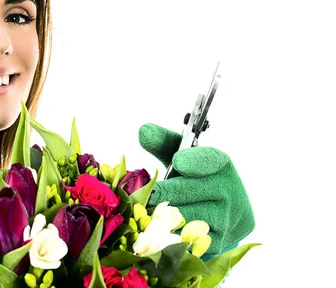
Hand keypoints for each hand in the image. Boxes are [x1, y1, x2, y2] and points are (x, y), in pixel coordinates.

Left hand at [138, 123, 254, 254]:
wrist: (221, 215)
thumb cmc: (194, 180)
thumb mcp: (180, 158)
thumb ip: (163, 143)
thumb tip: (144, 131)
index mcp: (219, 164)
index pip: (210, 159)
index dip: (194, 161)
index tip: (177, 162)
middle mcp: (228, 190)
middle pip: (191, 190)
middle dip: (165, 192)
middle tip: (146, 194)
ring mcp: (226, 218)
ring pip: (187, 216)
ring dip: (163, 215)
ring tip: (146, 212)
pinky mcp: (218, 241)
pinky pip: (188, 238)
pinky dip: (169, 235)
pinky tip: (156, 231)